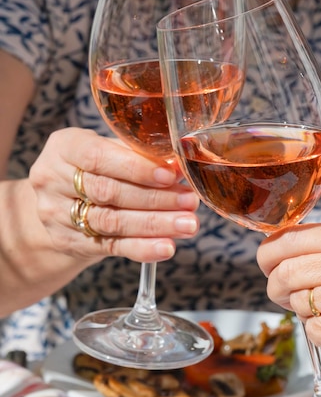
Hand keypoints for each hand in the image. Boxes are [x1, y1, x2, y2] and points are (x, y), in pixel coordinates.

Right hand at [29, 127, 199, 263]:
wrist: (59, 203)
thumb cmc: (93, 168)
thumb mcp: (106, 150)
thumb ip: (138, 154)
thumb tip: (178, 166)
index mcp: (63, 148)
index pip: (98, 157)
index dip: (136, 168)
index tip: (170, 175)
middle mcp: (53, 180)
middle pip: (108, 192)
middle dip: (155, 198)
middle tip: (189, 201)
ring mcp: (58, 215)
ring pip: (111, 222)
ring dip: (154, 224)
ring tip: (186, 224)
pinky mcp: (71, 243)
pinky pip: (111, 247)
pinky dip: (142, 248)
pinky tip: (166, 247)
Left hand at [257, 223, 320, 375]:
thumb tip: (291, 243)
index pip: (293, 238)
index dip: (270, 251)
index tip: (265, 259)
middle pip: (285, 271)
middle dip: (273, 283)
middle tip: (277, 289)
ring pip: (295, 301)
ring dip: (300, 307)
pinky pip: (310, 329)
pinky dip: (316, 330)